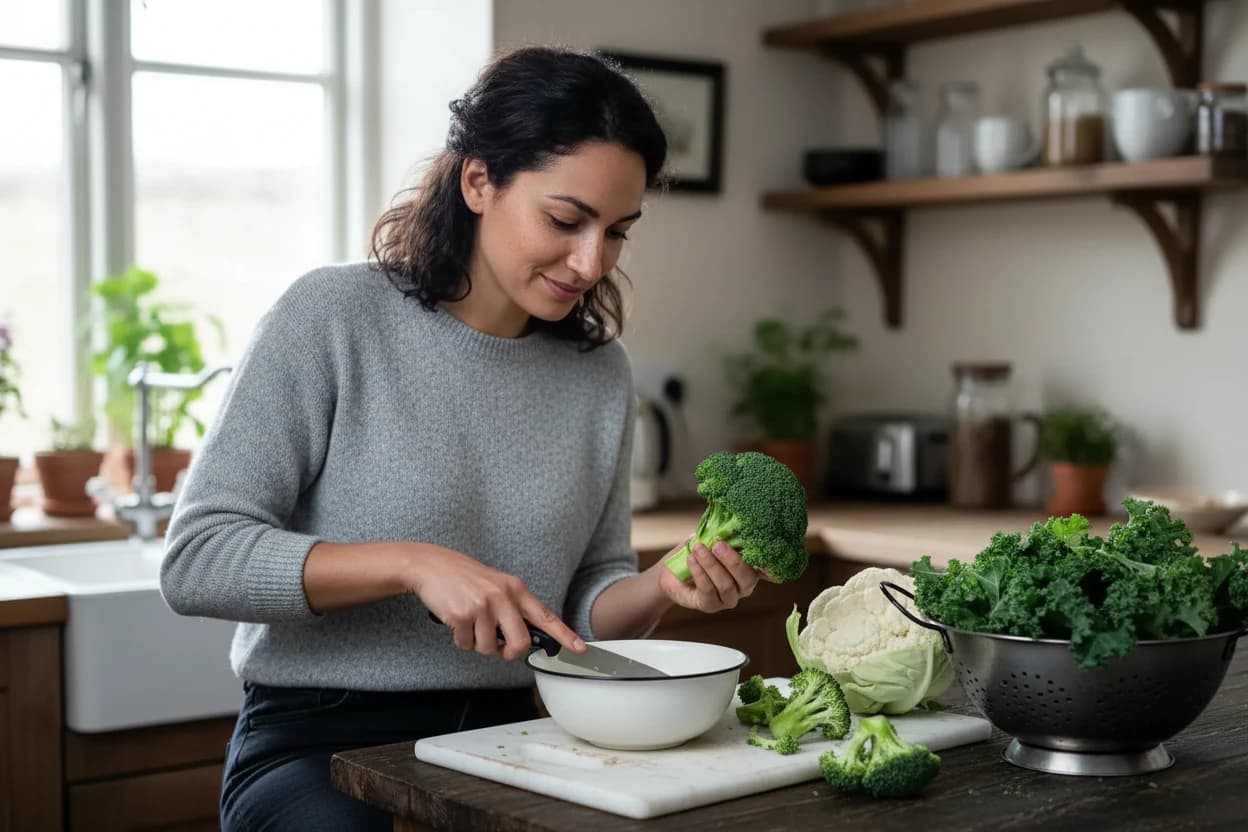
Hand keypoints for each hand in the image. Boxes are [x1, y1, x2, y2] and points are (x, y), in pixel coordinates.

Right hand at [409, 544, 584, 661]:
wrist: (431, 565)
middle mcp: (503, 596)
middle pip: (520, 643)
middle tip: (499, 649)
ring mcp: (483, 606)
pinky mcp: (463, 615)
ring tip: (469, 623)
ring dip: (477, 643)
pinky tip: (455, 621)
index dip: (564, 635)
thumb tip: (525, 639)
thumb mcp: (495, 585)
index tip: (580, 649)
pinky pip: (467, 645)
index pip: (545, 616)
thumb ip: (512, 608)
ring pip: (489, 648)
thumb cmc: (464, 578)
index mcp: (515, 589)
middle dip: (509, 653)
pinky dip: (460, 640)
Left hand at [657, 541, 763, 612]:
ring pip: (726, 584)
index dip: (769, 565)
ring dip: (711, 564)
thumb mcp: (710, 539)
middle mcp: (743, 587)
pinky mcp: (710, 605)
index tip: (764, 551)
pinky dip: (699, 572)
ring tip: (698, 548)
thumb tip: (729, 519)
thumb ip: (723, 533)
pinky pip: (708, 590)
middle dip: (732, 561)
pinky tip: (691, 560)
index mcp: (749, 569)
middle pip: (747, 578)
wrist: (672, 571)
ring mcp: (728, 599)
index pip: (766, 569)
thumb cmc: (697, 552)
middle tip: (718, 545)